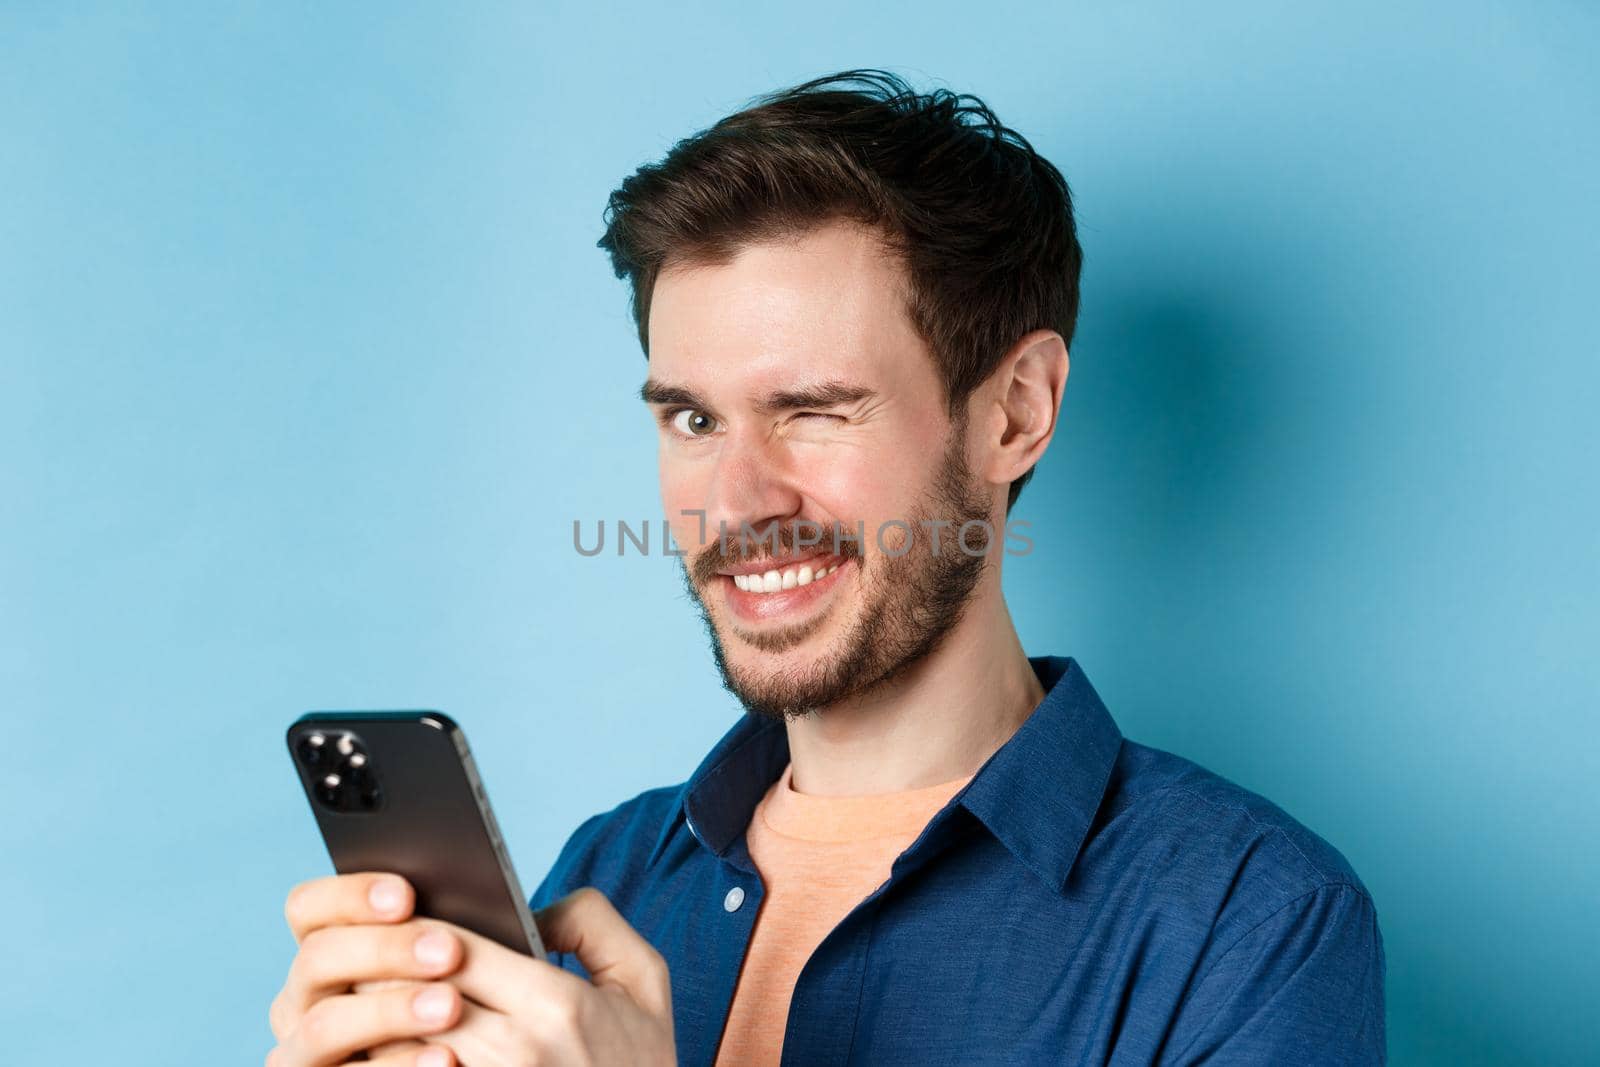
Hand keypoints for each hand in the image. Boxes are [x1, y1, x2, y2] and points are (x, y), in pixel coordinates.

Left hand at [266, 873, 675, 1066]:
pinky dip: (390, 1066)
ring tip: (360, 1012)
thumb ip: (592, 923)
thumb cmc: (639, 1065)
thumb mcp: (644, 983)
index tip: (399, 923)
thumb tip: (529, 907)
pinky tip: (388, 1055)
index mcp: (558, 1004)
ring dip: (372, 1028)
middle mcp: (518, 1052)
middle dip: (380, 974)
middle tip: (361, 961)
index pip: (455, 948)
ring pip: (397, 1050)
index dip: (414, 931)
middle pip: (413, 997)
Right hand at [268, 871, 464, 1065]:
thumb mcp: (432, 968)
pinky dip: (401, 1066)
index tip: (406, 898)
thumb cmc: (444, 1001)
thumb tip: (447, 919)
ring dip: (389, 1010)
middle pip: (317, 958)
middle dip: (383, 949)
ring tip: (450, 1006)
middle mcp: (298, 1001)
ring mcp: (301, 1054)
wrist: (464, 1060)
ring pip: (324, 1024)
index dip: (350, 896)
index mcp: (321, 953)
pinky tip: (446, 1058)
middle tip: (449, 951)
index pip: (307, 907)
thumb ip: (426, 939)